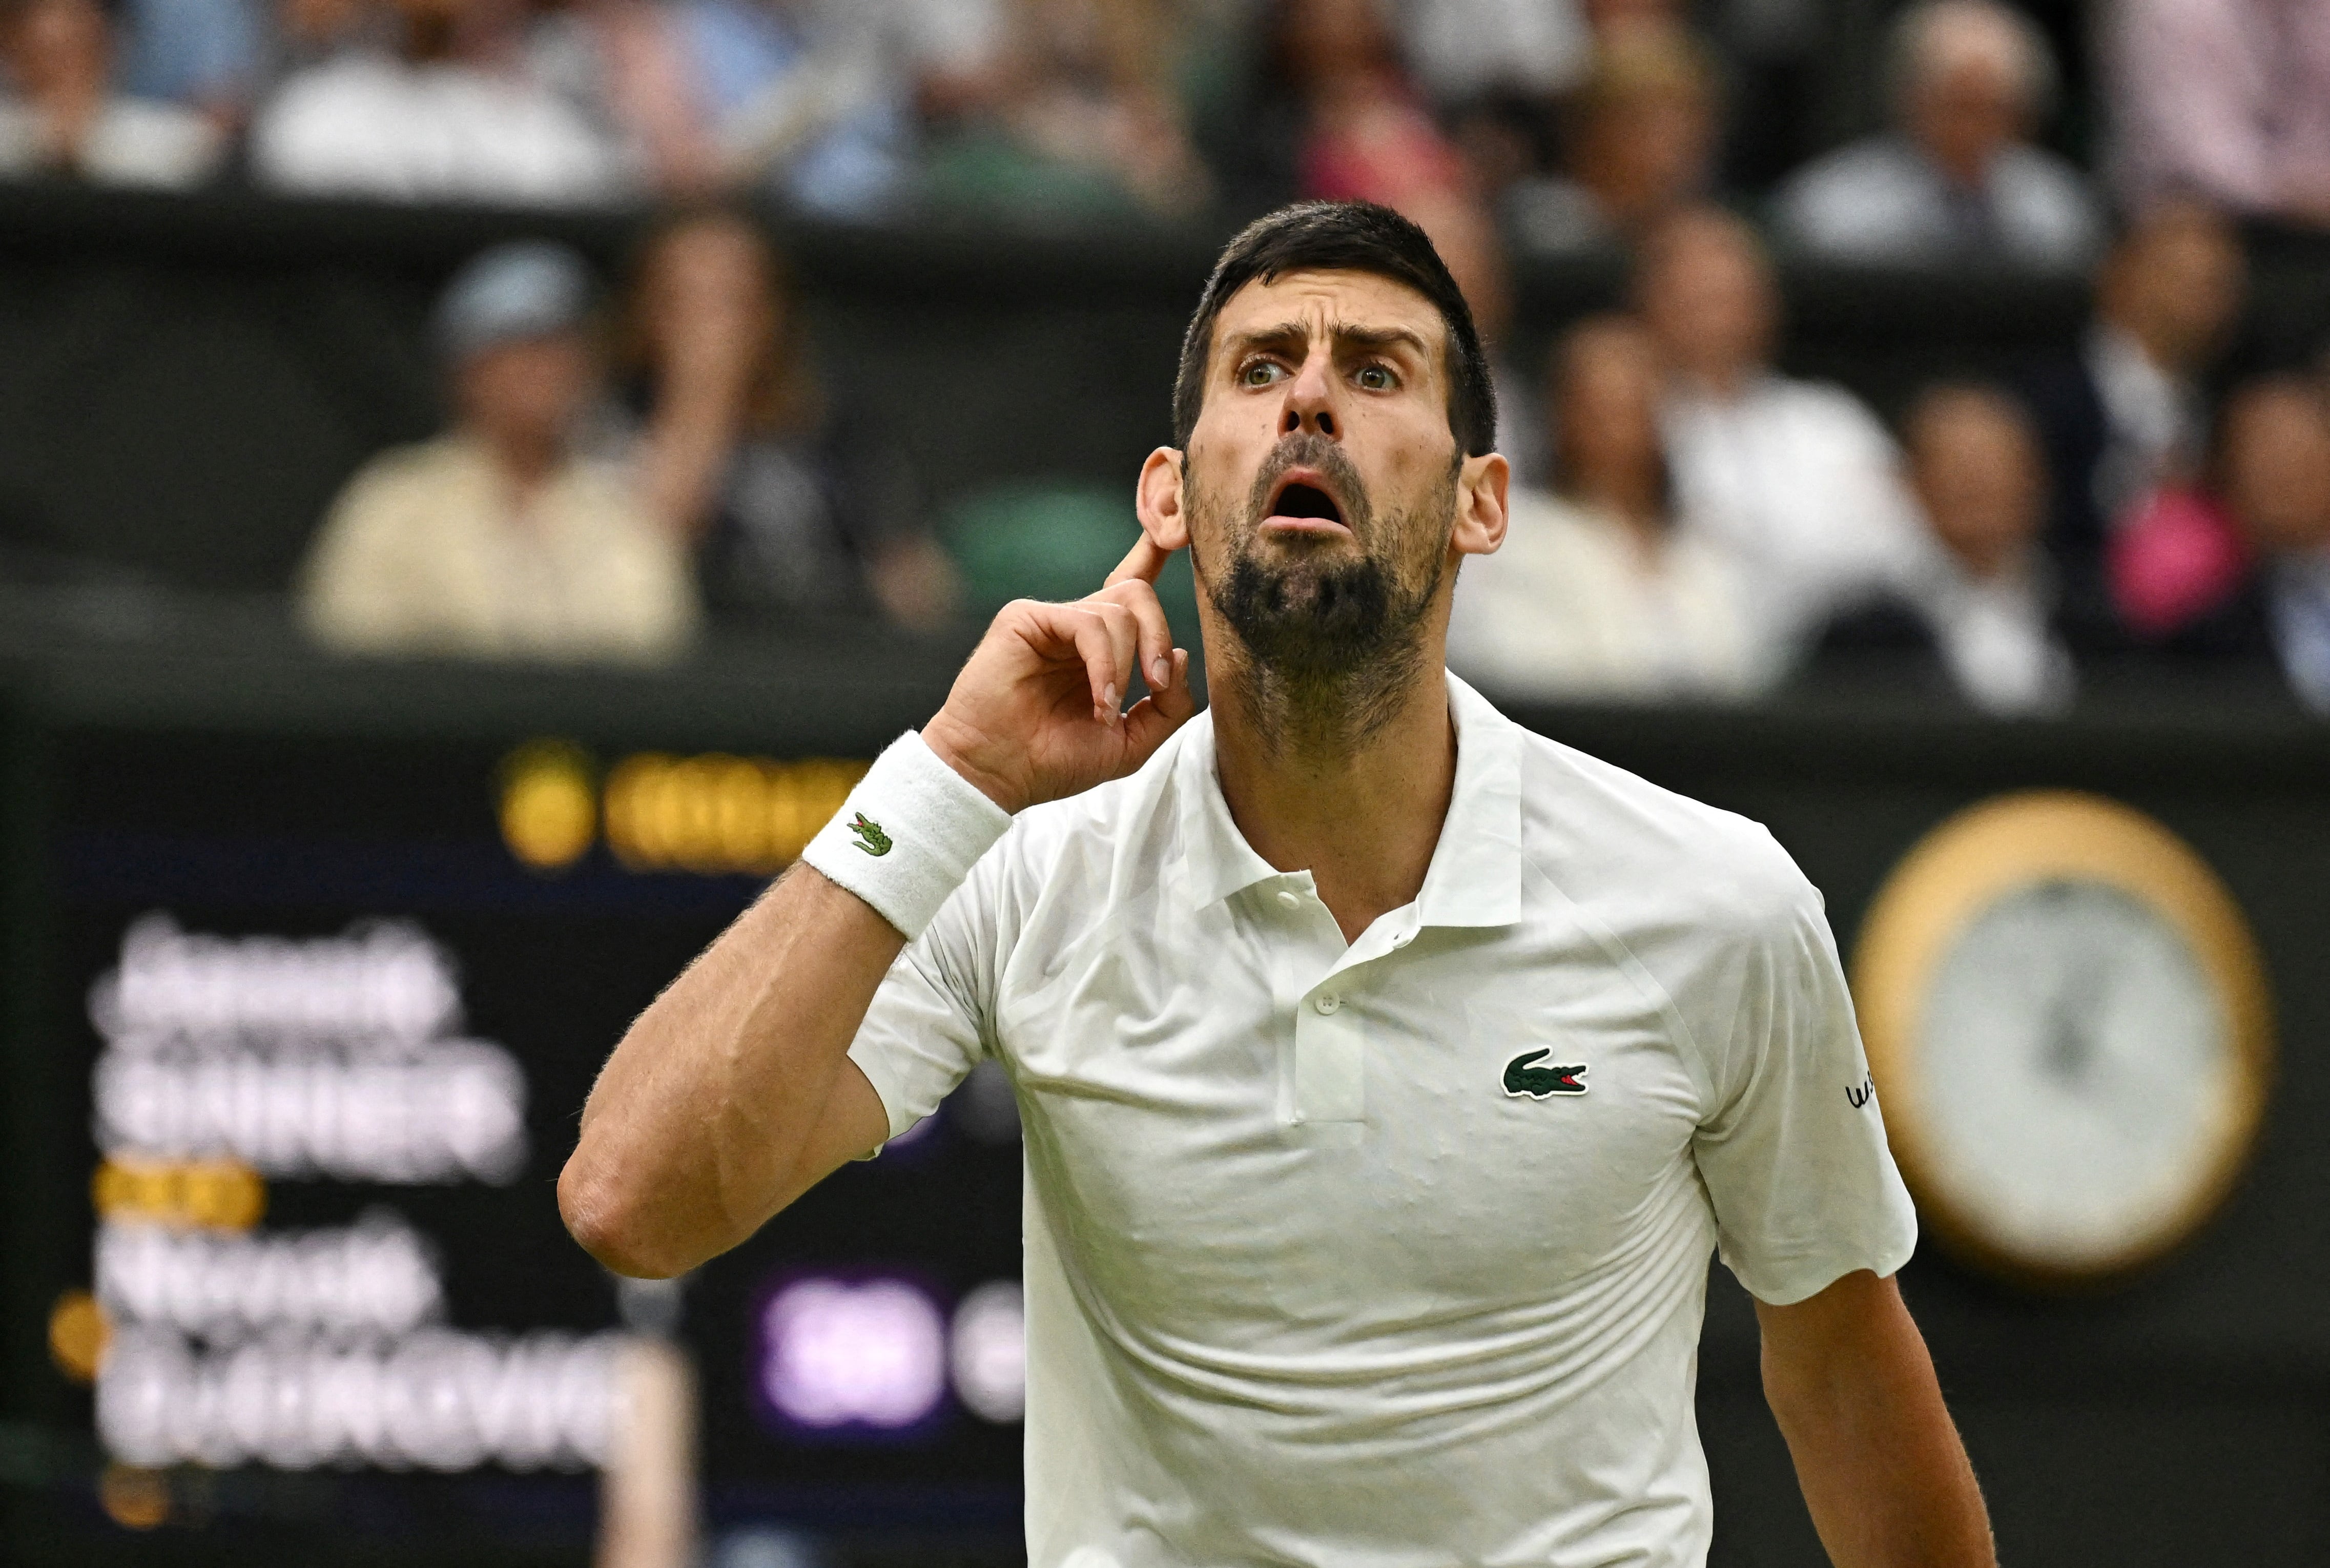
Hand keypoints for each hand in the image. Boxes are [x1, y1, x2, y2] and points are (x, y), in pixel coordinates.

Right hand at [922, 536, 1196, 812]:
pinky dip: (1104, 664)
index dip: (1152, 557)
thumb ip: (1168, 706)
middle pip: (1137, 593)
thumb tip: (1181, 655)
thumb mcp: (1130, 744)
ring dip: (1126, 665)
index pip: (1131, 594)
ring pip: (1120, 610)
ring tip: (1107, 709)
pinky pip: (1088, 623)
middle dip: (1159, 636)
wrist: (998, 775)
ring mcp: (1051, 621)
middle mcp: (1077, 628)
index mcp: (1099, 650)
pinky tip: (1099, 699)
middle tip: (1157, 683)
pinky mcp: (1026, 618)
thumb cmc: (1053, 761)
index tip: (1175, 534)